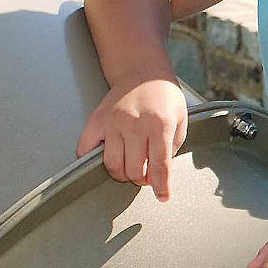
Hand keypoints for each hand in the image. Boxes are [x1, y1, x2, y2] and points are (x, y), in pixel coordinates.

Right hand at [76, 76, 187, 200]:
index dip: (161, 187)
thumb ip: (172, 148)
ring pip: (112, 164)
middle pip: (134, 170)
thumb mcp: (180, 120)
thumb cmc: (163, 96)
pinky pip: (86, 149)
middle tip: (145, 175)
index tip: (162, 196)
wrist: (142, 71)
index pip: (160, 166)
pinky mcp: (97, 120)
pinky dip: (92, 160)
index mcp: (159, 124)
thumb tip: (159, 174)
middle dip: (141, 179)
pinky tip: (106, 157)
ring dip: (121, 174)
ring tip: (129, 167)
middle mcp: (135, 123)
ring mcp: (113, 122)